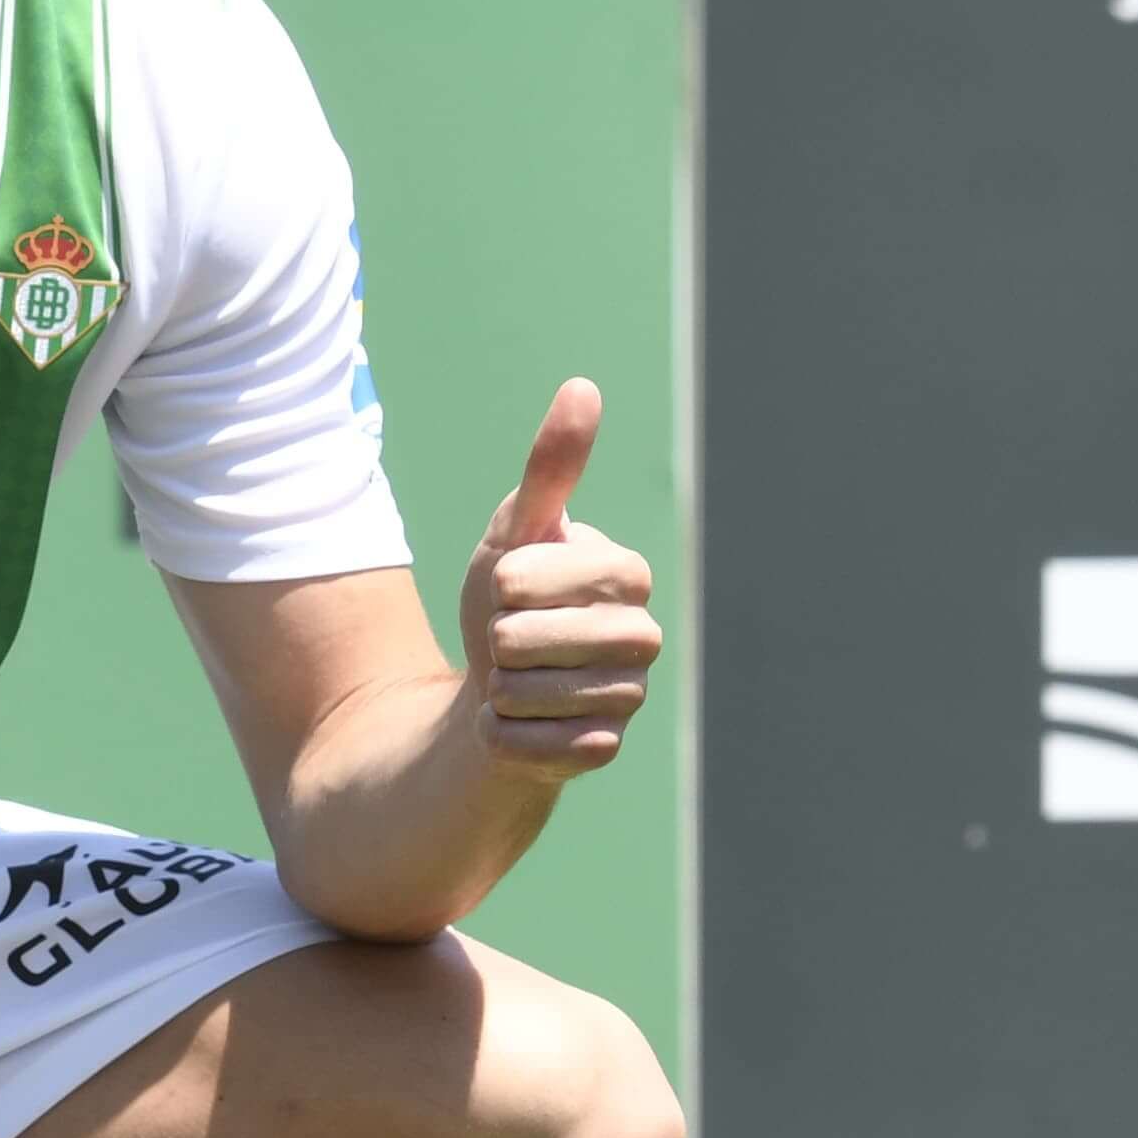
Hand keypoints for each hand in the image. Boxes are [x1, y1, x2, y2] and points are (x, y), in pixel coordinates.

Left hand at [463, 378, 658, 777]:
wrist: (496, 690)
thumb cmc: (509, 601)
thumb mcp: (516, 530)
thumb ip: (552, 467)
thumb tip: (583, 387)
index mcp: (626, 572)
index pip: (529, 578)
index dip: (501, 585)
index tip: (511, 588)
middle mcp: (642, 635)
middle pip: (524, 640)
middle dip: (495, 642)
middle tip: (512, 641)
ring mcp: (629, 696)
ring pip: (526, 695)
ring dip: (498, 690)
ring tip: (516, 680)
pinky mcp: (605, 749)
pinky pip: (531, 745)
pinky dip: (503, 734)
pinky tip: (518, 723)